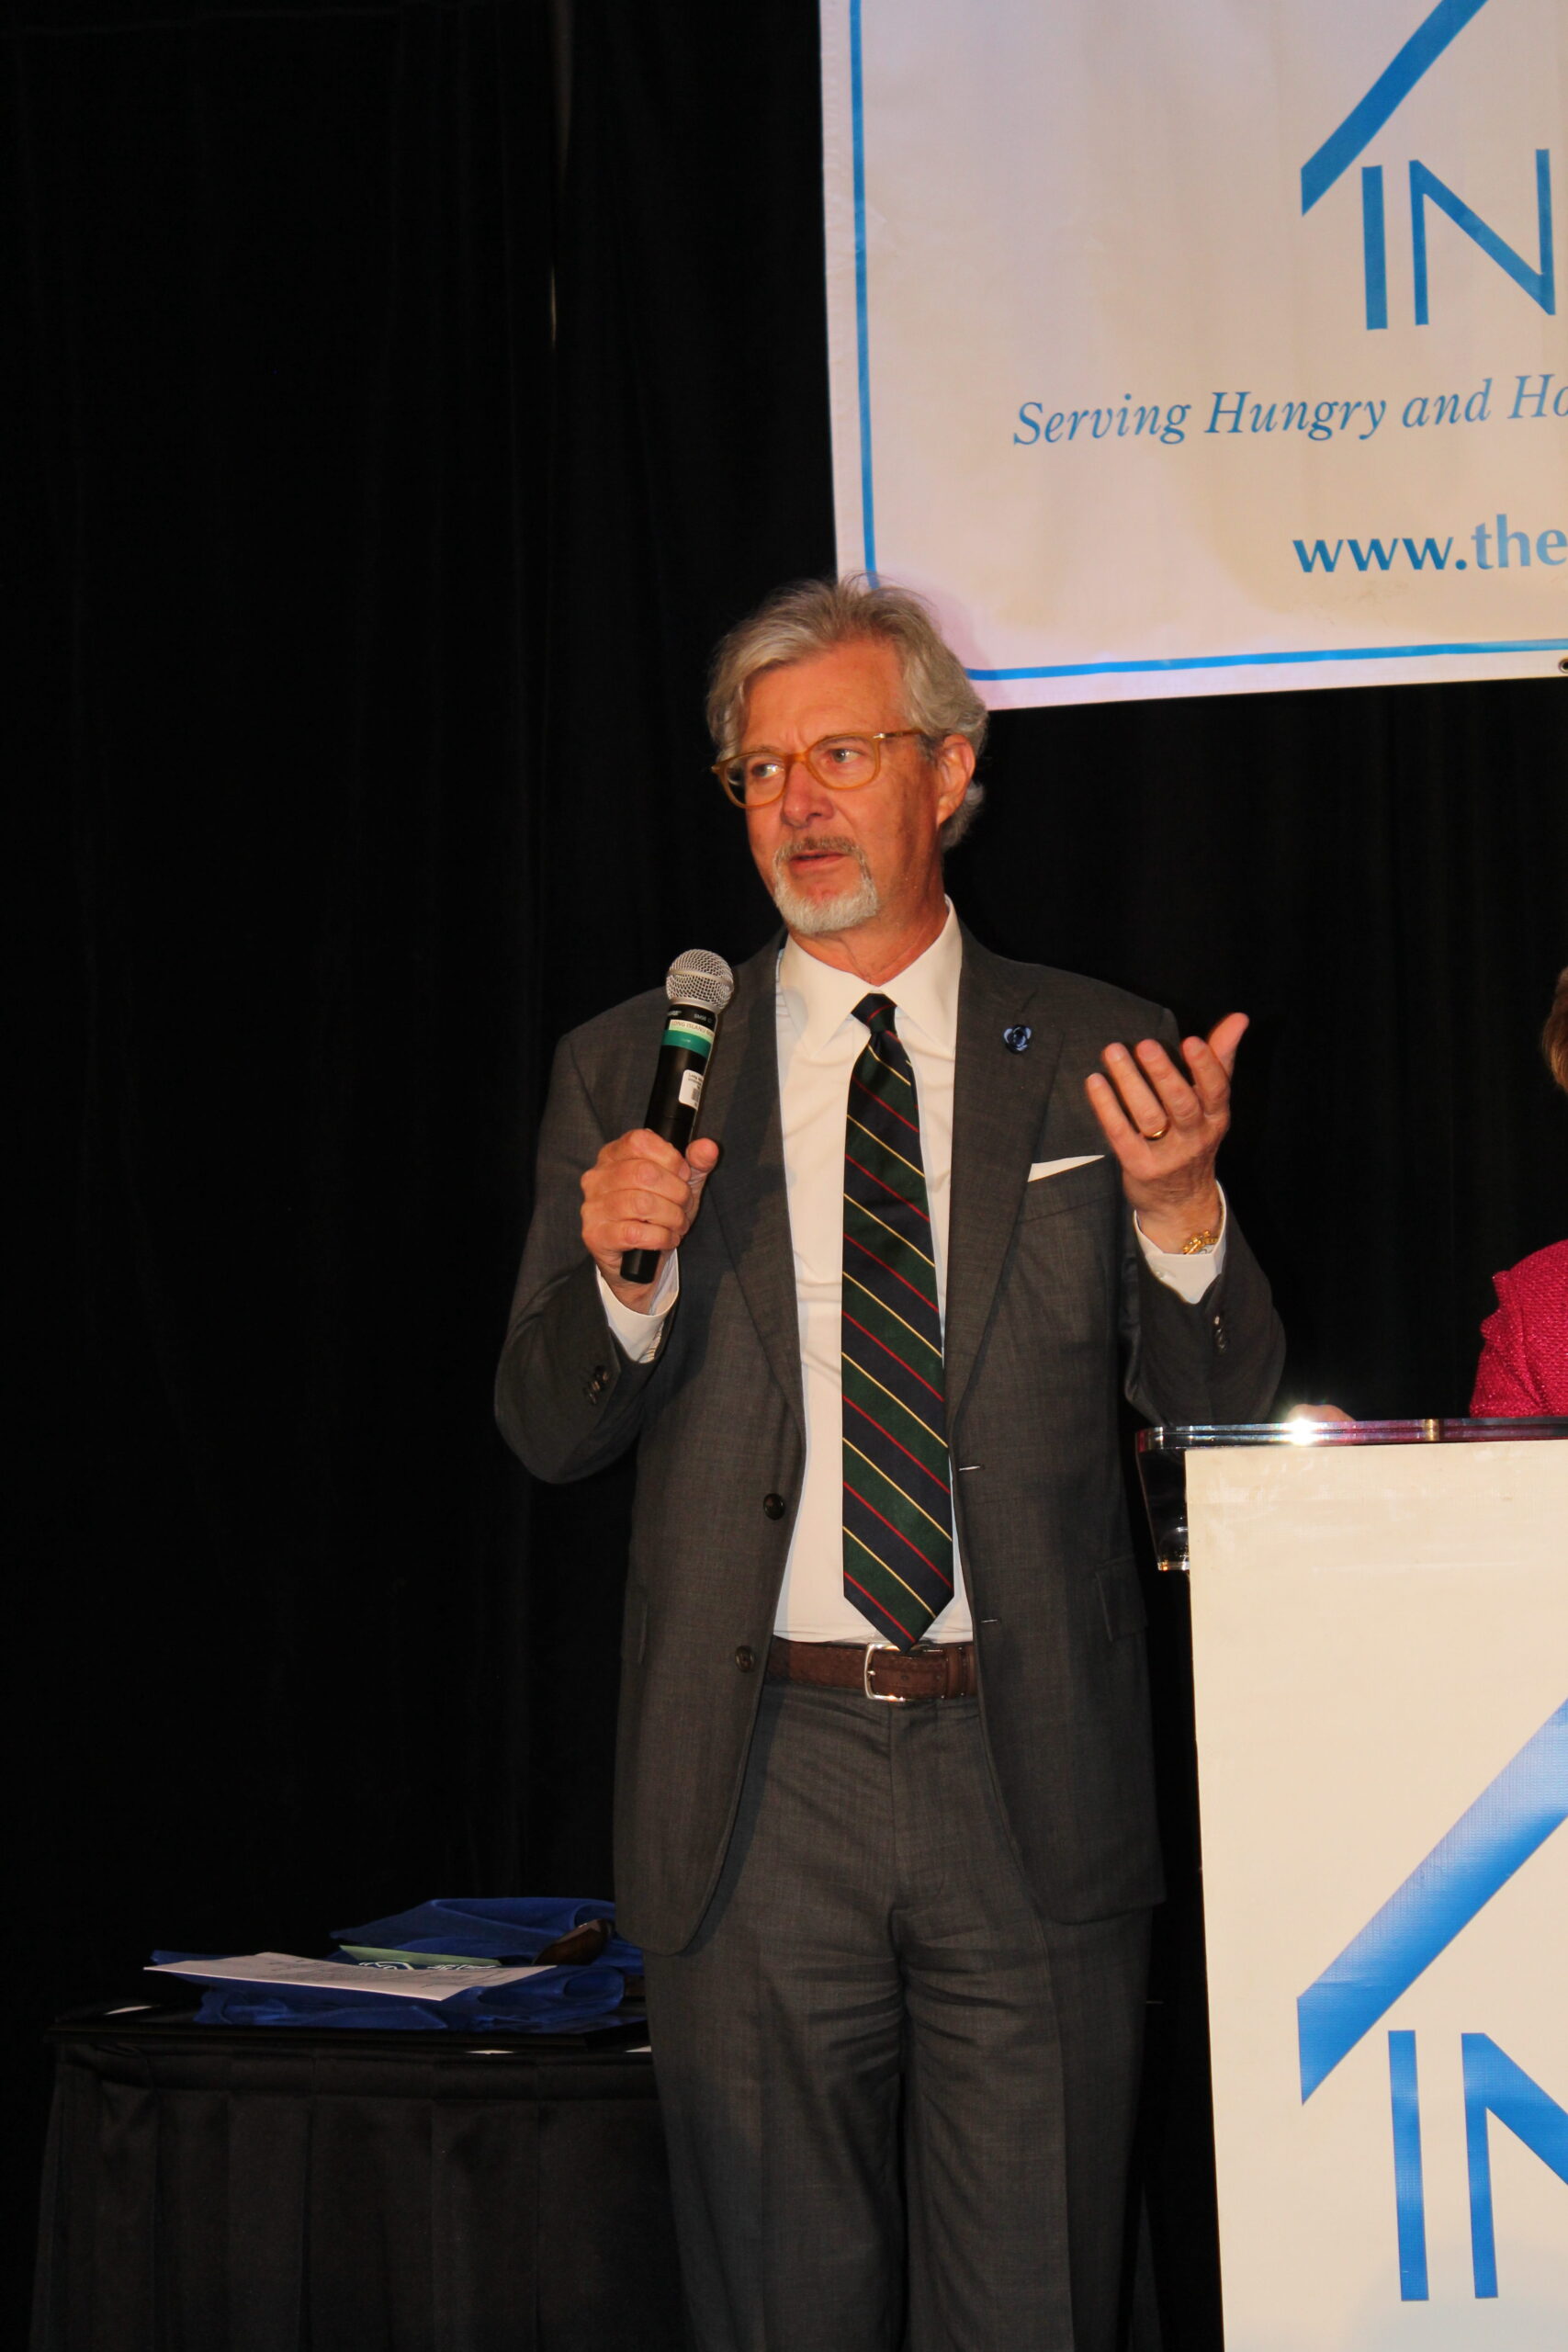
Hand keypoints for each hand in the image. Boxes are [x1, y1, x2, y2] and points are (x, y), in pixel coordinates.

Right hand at [581, 1129, 720, 1309]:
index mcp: (613, 1155)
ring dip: (671, 1217)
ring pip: (641, 1203)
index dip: (670, 1158)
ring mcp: (593, 1207)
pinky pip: (634, 1233)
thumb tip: (709, 1147)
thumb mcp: (681, 1185)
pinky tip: (667, 1239)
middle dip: (676, 1192)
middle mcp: (597, 1177)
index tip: (683, 1176)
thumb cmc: (657, 1216)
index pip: (639, 1140)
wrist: (638, 1263)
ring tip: (678, 1224)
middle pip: (644, 1172)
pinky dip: (661, 1237)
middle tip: (684, 1206)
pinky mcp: (595, 1236)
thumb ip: (696, 1163)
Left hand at [1084, 1012, 1247, 1252]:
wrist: (1181, 1202)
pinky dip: (1107, 1107)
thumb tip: (1239, 1018)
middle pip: (1181, 1104)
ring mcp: (1167, 1155)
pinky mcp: (1139, 1166)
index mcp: (1216, 1118)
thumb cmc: (1195, 1138)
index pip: (1216, 1090)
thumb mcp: (1213, 1104)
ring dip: (1129, 1083)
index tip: (1192, 1040)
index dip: (1206, 1066)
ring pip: (1148, 1117)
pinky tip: (1095, 1082)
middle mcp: (1195, 1137)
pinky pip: (1121, 1134)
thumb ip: (1221, 1058)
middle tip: (1145, 1044)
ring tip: (1113, 1053)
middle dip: (1164, 1073)